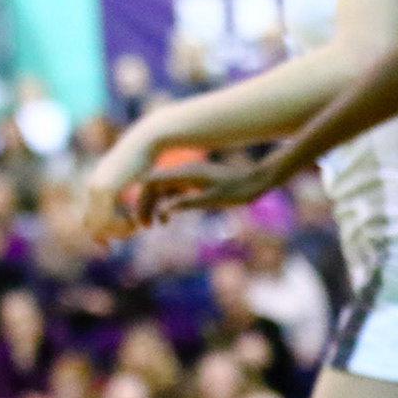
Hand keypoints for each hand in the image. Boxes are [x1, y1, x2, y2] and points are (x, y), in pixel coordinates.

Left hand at [83, 134, 153, 243]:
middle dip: (109, 234)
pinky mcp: (107, 188)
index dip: (100, 233)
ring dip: (119, 231)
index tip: (112, 243)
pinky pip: (108, 218)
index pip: (88, 217)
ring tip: (136, 227)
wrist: (145, 141)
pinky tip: (136, 223)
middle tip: (131, 232)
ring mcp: (98, 187)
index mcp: (96, 184)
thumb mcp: (131, 176)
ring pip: (100, 223)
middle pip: (92, 223)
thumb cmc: (143, 158)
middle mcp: (93, 186)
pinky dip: (122, 226)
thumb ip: (125, 189)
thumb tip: (123, 203)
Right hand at [136, 156, 283, 221]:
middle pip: (153, 185)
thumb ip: (187, 203)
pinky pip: (172, 191)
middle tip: (142, 226)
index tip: (140, 217)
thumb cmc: (237, 191)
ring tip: (152, 225)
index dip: (142, 198)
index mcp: (184, 173)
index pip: (151, 181)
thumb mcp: (212, 200)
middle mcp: (182, 171)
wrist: (257, 180)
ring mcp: (187, 175)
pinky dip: (165, 203)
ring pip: (161, 189)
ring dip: (153, 205)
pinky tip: (167, 218)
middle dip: (144, 204)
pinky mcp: (193, 181)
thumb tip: (163, 210)